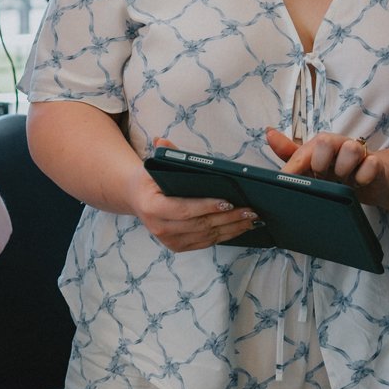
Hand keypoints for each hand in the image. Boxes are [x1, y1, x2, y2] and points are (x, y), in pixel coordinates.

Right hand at [130, 138, 259, 251]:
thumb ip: (163, 153)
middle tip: (250, 210)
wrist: (137, 198)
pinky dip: (225, 235)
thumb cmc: (150, 179)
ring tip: (252, 218)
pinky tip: (241, 227)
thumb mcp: (153, 164)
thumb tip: (163, 141)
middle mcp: (160, 228)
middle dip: (228, 218)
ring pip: (207, 236)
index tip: (228, 202)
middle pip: (200, 225)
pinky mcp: (179, 247)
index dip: (206, 207)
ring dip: (232, 228)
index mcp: (152, 208)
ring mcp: (169, 241)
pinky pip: (206, 242)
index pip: (183, 210)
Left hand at [266, 128, 388, 207]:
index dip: (293, 169)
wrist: (372, 180)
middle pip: (325, 141)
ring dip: (343, 170)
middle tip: (322, 178)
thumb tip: (268, 132)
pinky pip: (370, 166)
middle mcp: (339, 144)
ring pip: (351, 150)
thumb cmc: (338, 171)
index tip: (285, 183)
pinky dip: (363, 177)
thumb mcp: (313, 164)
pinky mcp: (376, 164)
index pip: (303, 151)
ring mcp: (359, 153)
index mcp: (322, 144)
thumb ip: (291, 153)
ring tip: (344, 182)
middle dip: (320, 164)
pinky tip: (359, 184)